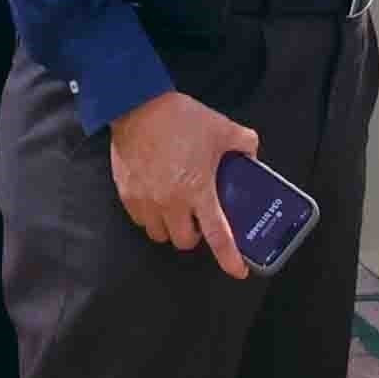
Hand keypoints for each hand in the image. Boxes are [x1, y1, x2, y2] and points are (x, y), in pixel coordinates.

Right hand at [109, 85, 267, 279]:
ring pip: (159, 235)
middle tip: (198, 219)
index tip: (238, 272)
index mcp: (198, 190)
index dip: (229, 258)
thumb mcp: (221, 127)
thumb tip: (251, 153)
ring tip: (175, 210)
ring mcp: (146, 201)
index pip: (218, 235)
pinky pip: (140, 220)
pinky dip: (150, 216)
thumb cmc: (181, 118)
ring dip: (170, 228)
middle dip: (194, 236)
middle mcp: (172, 203)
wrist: (137, 105)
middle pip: (184, 242)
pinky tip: (156, 199)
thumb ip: (244, 142)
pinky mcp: (126, 194)